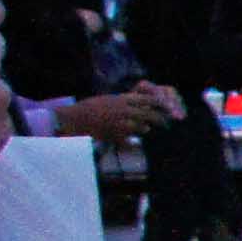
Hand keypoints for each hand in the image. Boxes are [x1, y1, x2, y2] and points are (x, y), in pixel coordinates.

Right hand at [55, 89, 176, 139]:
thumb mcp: (110, 99)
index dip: (159, 104)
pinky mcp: (117, 136)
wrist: (75, 119)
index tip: (165, 107)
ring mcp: (121, 124)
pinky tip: (133, 142)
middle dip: (159, 119)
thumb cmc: (91, 107)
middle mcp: (125, 111)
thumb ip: (125, 101)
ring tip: (145, 129)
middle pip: (149, 115)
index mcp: (122, 100)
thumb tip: (142, 103)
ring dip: (144, 129)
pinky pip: (131, 141)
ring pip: (142, 128)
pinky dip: (133, 141)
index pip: (148, 99)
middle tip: (164, 123)